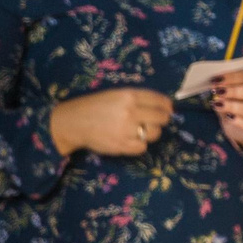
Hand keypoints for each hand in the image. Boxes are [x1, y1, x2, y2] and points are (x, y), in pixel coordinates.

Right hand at [49, 88, 173, 157]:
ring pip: (154, 134)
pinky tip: (131, 140)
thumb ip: (139, 98)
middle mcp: (130, 111)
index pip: (160, 101)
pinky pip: (142, 148)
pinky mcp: (121, 145)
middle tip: (154, 122)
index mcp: (129, 96)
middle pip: (161, 119)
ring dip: (151, 133)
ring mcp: (126, 129)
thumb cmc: (96, 106)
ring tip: (140, 131)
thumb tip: (165, 106)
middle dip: (161, 120)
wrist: (73, 122)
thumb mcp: (117, 94)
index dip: (167, 106)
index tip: (168, 110)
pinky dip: (140, 145)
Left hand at [210, 72, 242, 148]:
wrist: (240, 131)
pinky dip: (238, 121)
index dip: (231, 77)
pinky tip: (228, 117)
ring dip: (233, 106)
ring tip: (218, 105)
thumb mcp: (229, 96)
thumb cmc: (234, 107)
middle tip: (218, 92)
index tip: (215, 80)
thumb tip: (214, 85)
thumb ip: (223, 89)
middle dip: (235, 91)